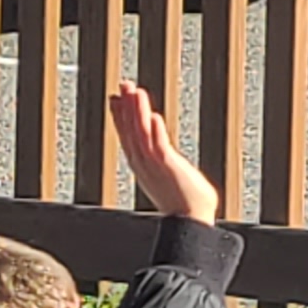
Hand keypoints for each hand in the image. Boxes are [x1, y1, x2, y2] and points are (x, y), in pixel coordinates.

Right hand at [110, 83, 220, 225]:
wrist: (190, 221)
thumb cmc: (185, 203)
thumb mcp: (168, 176)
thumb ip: (164, 163)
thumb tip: (165, 154)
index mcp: (142, 166)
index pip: (128, 136)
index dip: (121, 117)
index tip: (116, 99)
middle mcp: (144, 164)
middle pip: (130, 131)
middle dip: (126, 108)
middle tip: (121, 86)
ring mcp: (154, 165)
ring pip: (142, 134)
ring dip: (138, 113)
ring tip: (135, 92)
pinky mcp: (168, 167)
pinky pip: (159, 146)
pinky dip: (156, 131)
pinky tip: (154, 116)